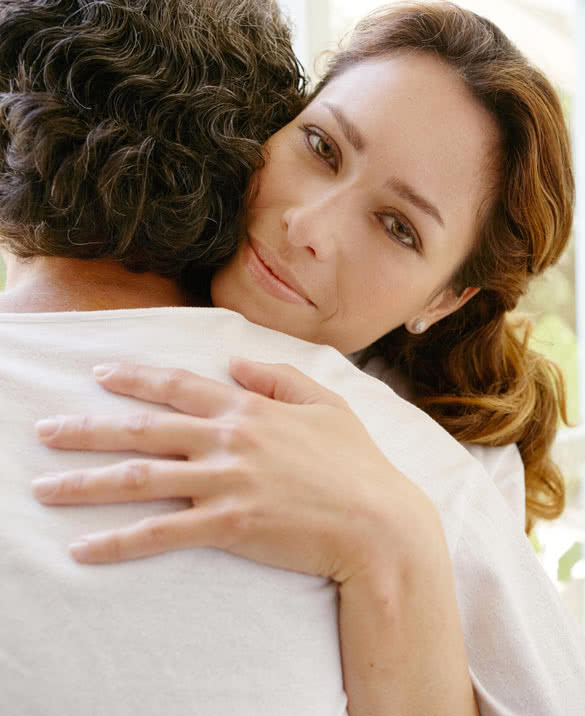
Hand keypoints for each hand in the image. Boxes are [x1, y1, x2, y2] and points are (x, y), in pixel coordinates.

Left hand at [33, 359, 428, 579]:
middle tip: (45, 431)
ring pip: (141, 479)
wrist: (378, 522)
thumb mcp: (326, 403)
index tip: (100, 375)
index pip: (178, 387)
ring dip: (87, 483)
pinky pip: (162, 533)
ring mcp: (226, 482)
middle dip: (88, 429)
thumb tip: (235, 359)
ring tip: (45, 488)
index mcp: (249, 409)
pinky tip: (85, 548)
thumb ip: (278, 376)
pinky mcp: (228, 526)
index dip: (135, 379)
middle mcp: (228, 440)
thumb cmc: (356, 463)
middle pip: (144, 431)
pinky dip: (120, 541)